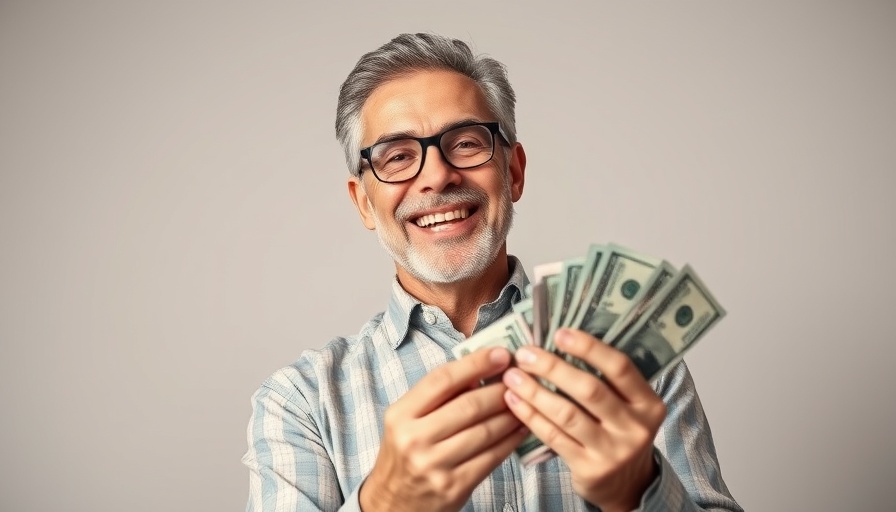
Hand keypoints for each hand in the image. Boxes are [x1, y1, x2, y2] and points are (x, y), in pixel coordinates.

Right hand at [360, 347, 528, 511]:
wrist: (392, 503)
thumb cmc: (404, 453)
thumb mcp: (408, 420)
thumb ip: (438, 396)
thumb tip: (480, 371)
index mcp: (401, 415)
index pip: (442, 380)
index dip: (475, 363)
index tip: (500, 354)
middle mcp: (414, 440)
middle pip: (468, 406)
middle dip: (500, 389)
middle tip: (520, 378)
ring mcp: (434, 466)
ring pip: (484, 432)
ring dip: (510, 414)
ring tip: (525, 401)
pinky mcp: (454, 487)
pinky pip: (491, 458)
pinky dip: (511, 440)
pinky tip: (521, 428)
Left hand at [501, 329, 666, 511]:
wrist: (628, 484)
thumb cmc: (619, 431)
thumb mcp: (628, 406)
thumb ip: (606, 380)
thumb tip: (560, 341)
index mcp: (648, 403)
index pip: (620, 367)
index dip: (589, 348)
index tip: (559, 333)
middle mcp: (635, 427)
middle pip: (589, 390)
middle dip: (552, 368)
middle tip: (525, 354)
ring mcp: (613, 450)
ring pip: (567, 414)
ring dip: (535, 392)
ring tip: (513, 377)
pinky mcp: (590, 468)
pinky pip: (555, 436)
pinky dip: (532, 417)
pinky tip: (515, 402)